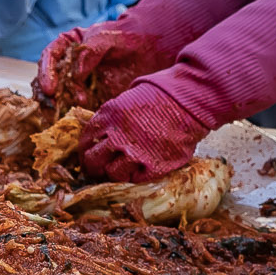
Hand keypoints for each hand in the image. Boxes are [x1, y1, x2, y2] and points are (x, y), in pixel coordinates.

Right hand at [36, 23, 172, 109]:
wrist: (149, 50)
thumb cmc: (126, 37)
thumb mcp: (108, 38)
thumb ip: (90, 51)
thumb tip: (75, 74)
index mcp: (67, 46)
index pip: (49, 58)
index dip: (46, 74)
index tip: (50, 89)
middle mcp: (66, 66)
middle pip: (47, 81)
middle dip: (48, 97)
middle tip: (54, 108)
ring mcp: (76, 84)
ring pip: (57, 98)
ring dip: (57, 109)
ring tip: (64, 118)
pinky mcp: (88, 99)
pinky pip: (75, 110)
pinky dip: (72, 117)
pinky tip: (75, 123)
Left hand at [72, 77, 209, 181]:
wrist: (189, 101)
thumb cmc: (161, 96)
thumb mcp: (127, 99)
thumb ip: (112, 118)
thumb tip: (102, 134)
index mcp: (108, 116)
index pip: (86, 139)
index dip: (86, 149)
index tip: (89, 154)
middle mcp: (117, 136)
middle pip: (93, 161)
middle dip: (93, 167)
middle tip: (98, 169)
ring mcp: (135, 153)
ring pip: (112, 174)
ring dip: (114, 173)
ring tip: (120, 171)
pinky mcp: (153, 166)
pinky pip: (135, 178)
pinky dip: (135, 175)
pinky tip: (140, 168)